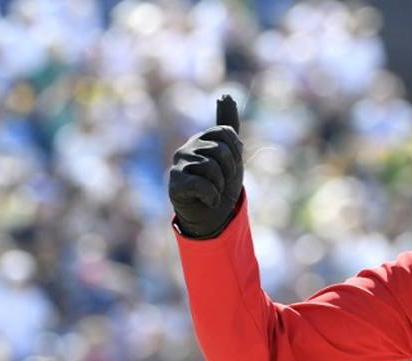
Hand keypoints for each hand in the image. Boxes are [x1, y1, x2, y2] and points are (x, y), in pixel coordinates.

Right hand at [169, 95, 243, 238]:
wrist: (212, 215)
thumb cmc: (220, 183)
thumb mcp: (230, 152)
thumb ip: (228, 125)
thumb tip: (226, 94)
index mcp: (201, 139)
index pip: (226, 132)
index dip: (236, 151)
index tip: (232, 165)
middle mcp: (187, 149)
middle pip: (220, 150)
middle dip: (229, 171)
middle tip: (221, 182)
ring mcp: (178, 166)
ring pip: (212, 168)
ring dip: (220, 186)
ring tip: (213, 191)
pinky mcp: (175, 185)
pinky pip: (202, 185)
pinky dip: (212, 196)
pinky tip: (207, 200)